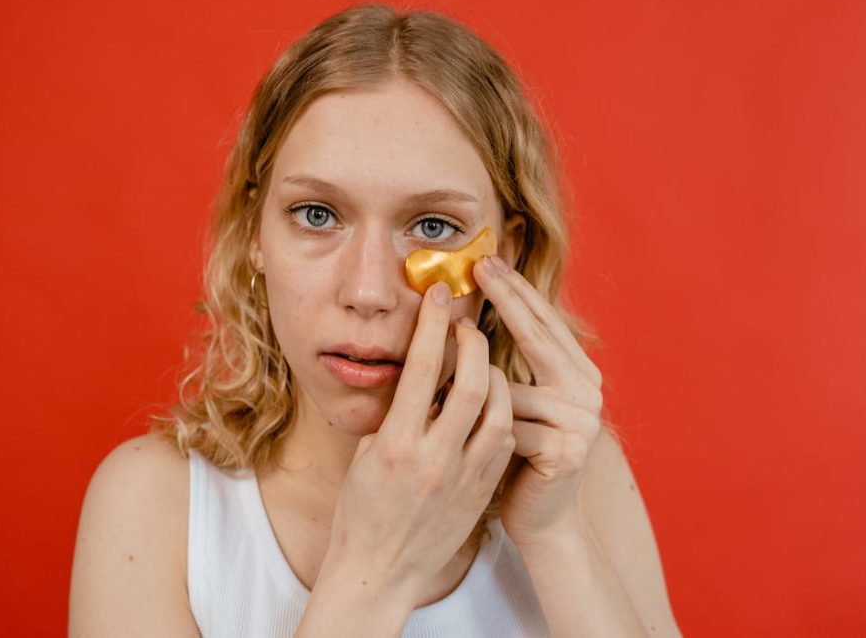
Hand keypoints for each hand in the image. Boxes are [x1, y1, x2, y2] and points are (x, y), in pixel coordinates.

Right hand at [321, 280, 515, 602]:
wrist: (380, 570)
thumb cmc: (362, 510)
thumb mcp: (367, 453)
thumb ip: (395, 413)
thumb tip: (418, 370)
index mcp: (396, 444)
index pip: (421, 368)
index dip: (433, 324)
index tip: (439, 294)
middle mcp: (434, 459)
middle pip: (472, 383)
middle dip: (473, 343)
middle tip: (467, 325)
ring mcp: (464, 477)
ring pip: (499, 411)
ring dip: (495, 376)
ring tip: (482, 362)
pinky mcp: (482, 492)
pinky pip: (503, 441)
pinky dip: (500, 411)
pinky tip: (490, 401)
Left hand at [472, 254, 604, 546]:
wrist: (539, 519)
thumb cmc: (515, 455)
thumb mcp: (514, 400)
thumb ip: (506, 363)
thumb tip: (471, 312)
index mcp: (578, 373)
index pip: (543, 322)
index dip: (516, 290)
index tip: (487, 259)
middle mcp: (588, 391)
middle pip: (538, 337)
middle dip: (507, 298)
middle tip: (479, 266)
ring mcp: (581, 422)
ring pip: (512, 386)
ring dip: (474, 380)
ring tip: (442, 358)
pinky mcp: (566, 452)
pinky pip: (506, 425)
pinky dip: (476, 425)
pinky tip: (449, 422)